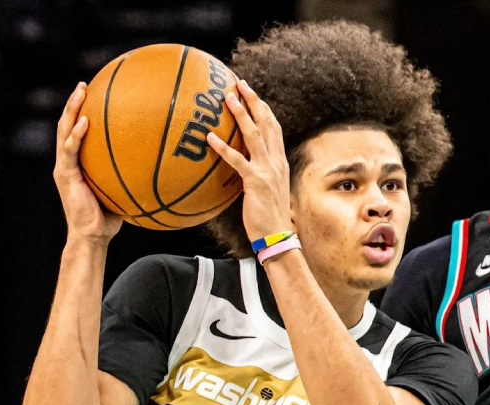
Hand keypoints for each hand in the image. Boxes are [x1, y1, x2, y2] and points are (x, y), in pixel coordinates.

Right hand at [54, 82, 122, 244]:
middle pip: (67, 124)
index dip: (82, 112)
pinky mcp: (65, 175)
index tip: (94, 93)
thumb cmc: (110, 217)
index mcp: (78, 162)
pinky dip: (76, 135)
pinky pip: (70, 150)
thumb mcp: (123, 189)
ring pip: (63, 131)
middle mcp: (68, 160)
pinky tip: (85, 122)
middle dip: (74, 103)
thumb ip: (133, 172)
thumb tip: (162, 161)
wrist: (92, 236)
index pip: (78, 131)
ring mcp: (64, 167)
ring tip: (80, 92)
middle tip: (83, 84)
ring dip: (71, 110)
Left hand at [207, 80, 291, 241]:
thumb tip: (242, 168)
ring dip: (240, 114)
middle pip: (266, 123)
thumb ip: (257, 174)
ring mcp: (267, 170)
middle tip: (239, 83)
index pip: (273, 128)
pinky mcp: (255, 182)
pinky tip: (210, 137)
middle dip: (253, 101)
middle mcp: (276, 161)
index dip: (262, 108)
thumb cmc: (268, 217)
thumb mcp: (266, 190)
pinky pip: (237, 160)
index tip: (251, 93)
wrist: (278, 236)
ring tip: (227, 98)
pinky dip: (223, 147)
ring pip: (254, 135)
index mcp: (279, 162)